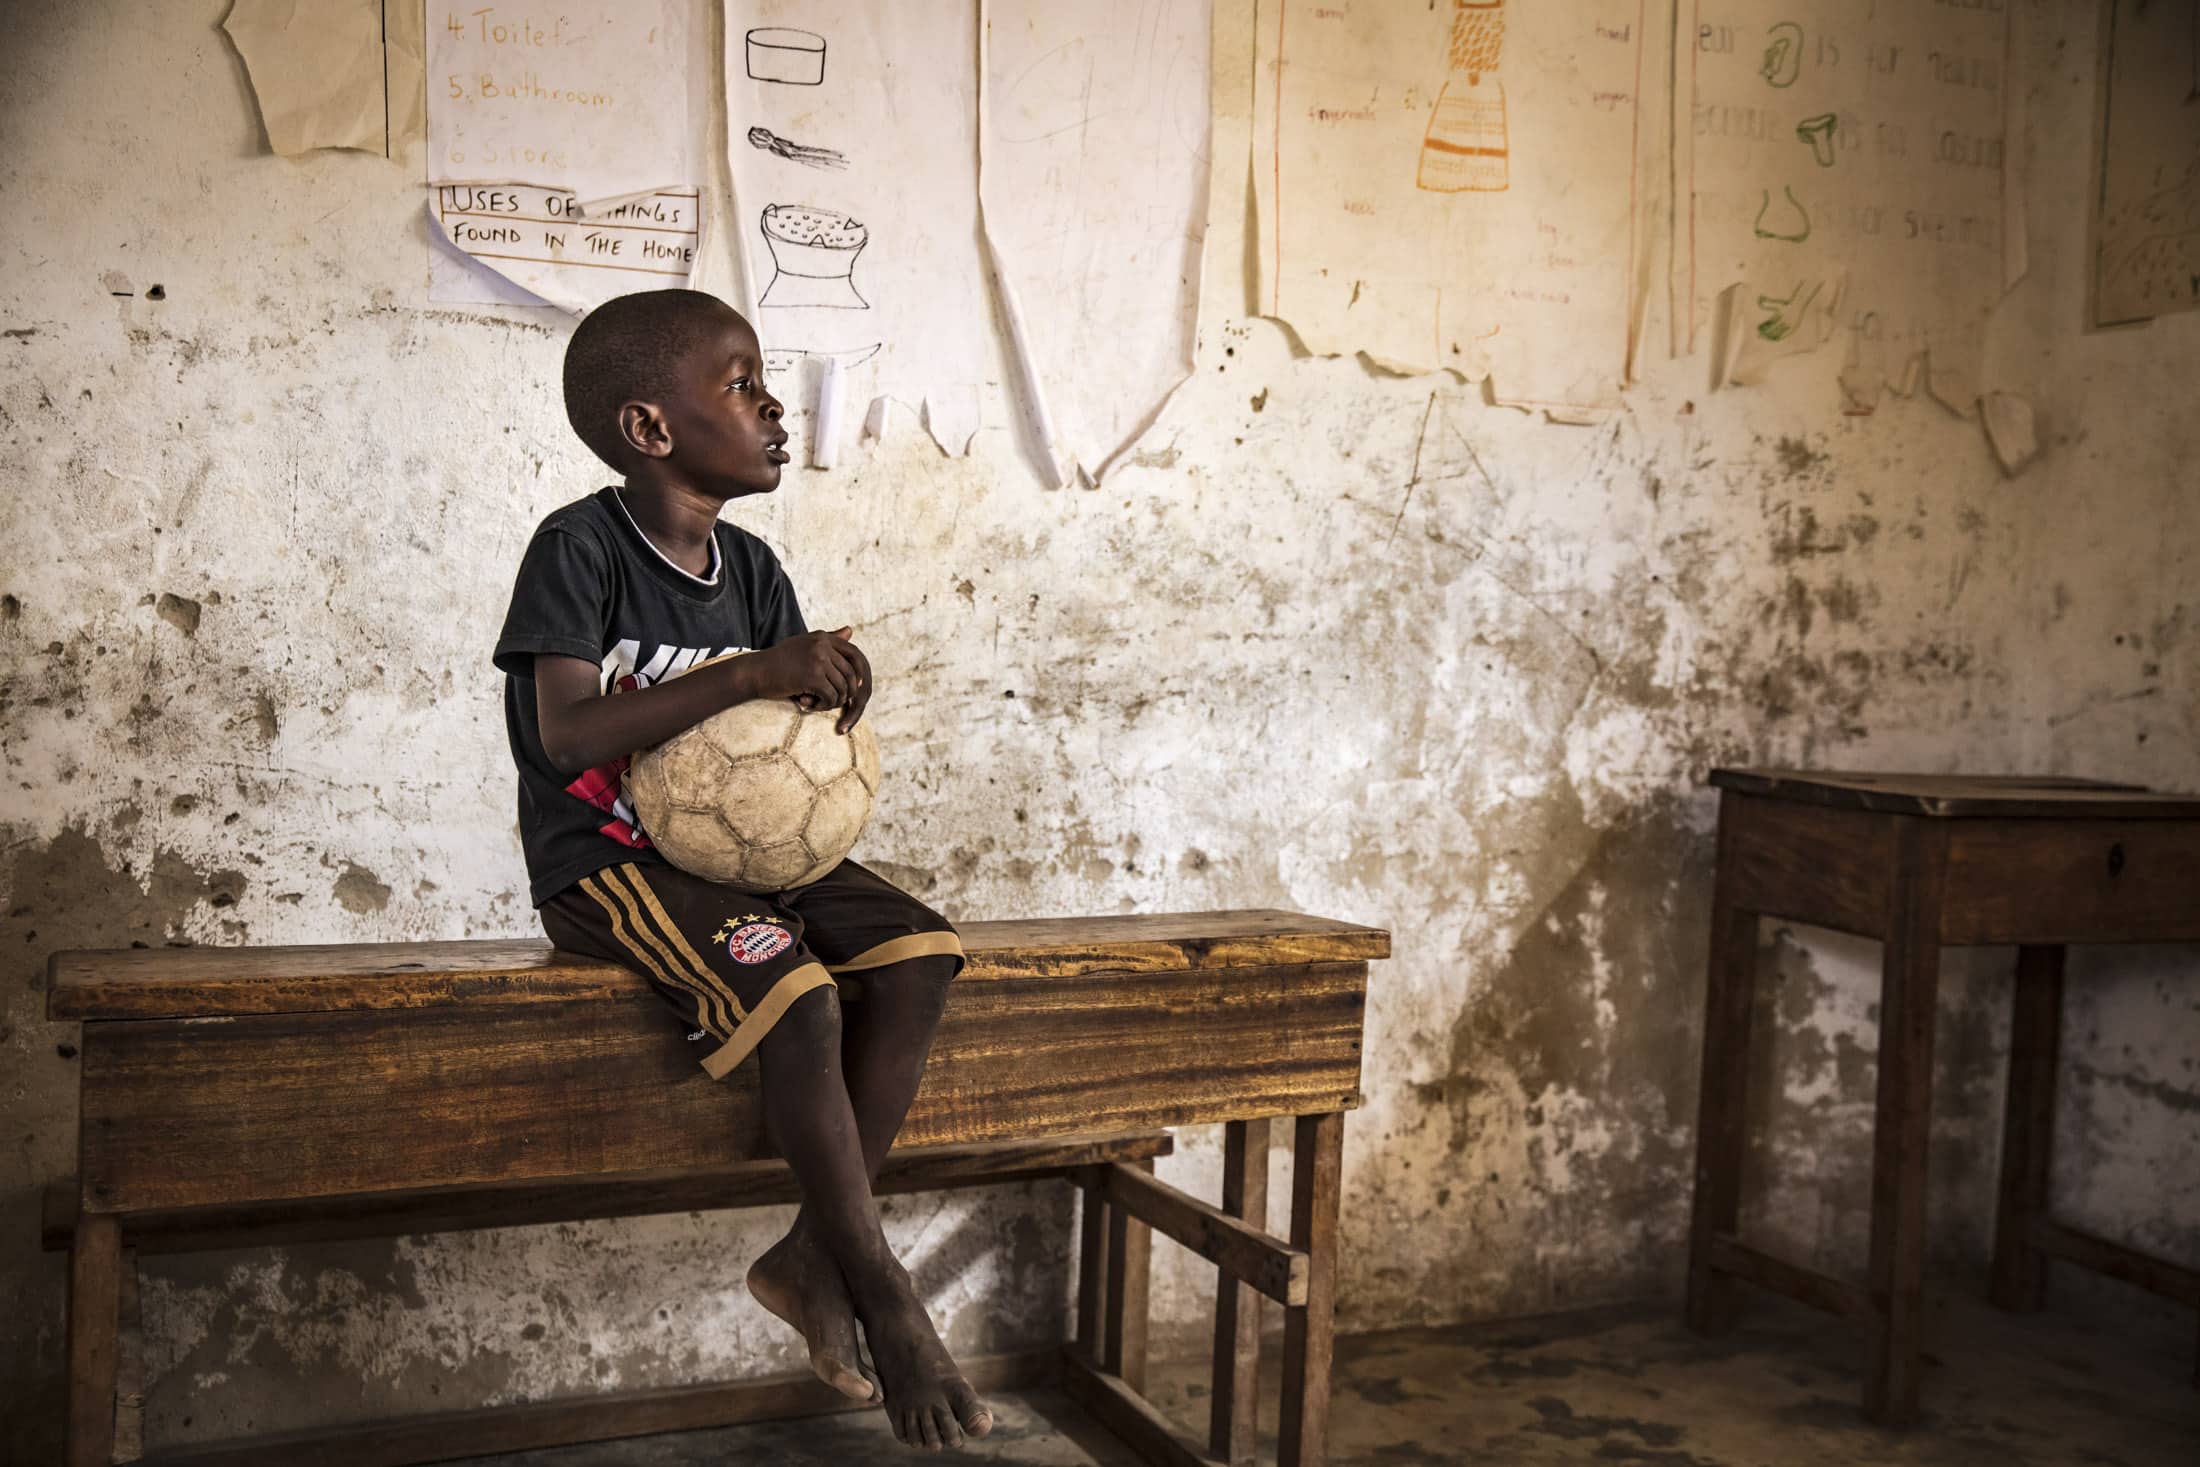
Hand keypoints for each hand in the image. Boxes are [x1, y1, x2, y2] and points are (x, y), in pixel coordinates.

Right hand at [748, 627, 870, 732]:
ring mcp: (818, 660)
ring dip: (834, 702)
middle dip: (847, 692)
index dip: (859, 672)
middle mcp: (822, 646)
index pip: (855, 654)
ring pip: (842, 688)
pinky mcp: (812, 677)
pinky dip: (824, 706)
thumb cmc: (779, 660)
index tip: (856, 685)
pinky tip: (810, 705)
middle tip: (835, 702)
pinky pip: (830, 697)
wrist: (755, 671)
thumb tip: (851, 630)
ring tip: (820, 704)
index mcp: (823, 637)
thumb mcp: (805, 644)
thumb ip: (828, 639)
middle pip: (850, 674)